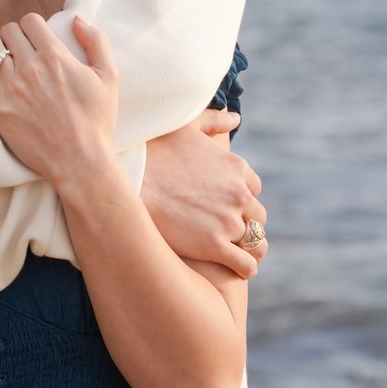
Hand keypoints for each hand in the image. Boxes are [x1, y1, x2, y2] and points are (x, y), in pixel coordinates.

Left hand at [0, 13, 118, 192]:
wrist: (79, 161)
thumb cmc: (96, 121)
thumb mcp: (109, 77)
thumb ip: (96, 41)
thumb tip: (76, 19)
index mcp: (56, 56)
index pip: (30, 21)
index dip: (31, 25)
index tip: (33, 37)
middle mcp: (31, 67)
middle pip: (8, 31)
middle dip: (13, 34)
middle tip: (17, 47)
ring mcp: (11, 88)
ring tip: (0, 54)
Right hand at [143, 108, 268, 277]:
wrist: (129, 179)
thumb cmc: (153, 149)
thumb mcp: (186, 125)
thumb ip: (213, 120)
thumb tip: (236, 117)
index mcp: (236, 167)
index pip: (253, 189)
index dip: (242, 199)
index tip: (230, 207)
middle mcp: (238, 194)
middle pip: (257, 216)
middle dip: (247, 224)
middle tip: (233, 233)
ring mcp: (228, 221)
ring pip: (255, 241)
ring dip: (252, 249)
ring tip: (245, 256)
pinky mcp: (214, 246)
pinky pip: (244, 263)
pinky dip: (246, 268)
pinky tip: (241, 270)